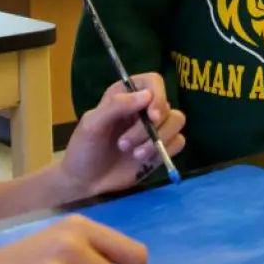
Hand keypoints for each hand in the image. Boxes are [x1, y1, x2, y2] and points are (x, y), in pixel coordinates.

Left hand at [61, 72, 185, 198]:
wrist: (86, 181)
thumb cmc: (84, 148)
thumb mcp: (92, 124)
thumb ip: (116, 105)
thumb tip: (147, 96)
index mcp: (126, 94)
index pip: (154, 82)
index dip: (158, 96)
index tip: (152, 116)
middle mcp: (143, 108)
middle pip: (166, 106)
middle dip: (149, 128)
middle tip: (124, 144)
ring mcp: (154, 129)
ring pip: (176, 122)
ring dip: (157, 141)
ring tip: (135, 155)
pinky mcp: (161, 148)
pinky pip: (179, 142)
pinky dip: (166, 151)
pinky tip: (144, 160)